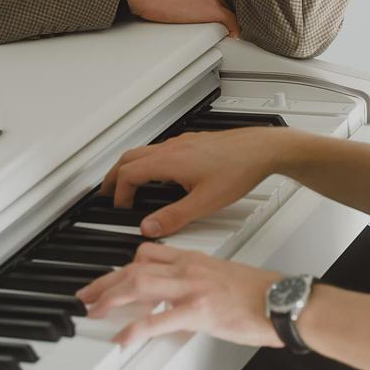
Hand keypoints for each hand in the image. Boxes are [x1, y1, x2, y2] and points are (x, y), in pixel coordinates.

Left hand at [77, 242, 283, 347]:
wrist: (283, 302)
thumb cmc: (260, 294)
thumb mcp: (223, 276)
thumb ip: (198, 281)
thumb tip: (179, 297)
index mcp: (195, 259)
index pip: (148, 253)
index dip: (122, 265)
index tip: (108, 278)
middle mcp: (189, 268)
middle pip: (135, 267)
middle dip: (105, 281)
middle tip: (87, 295)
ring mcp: (193, 288)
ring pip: (140, 284)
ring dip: (111, 297)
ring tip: (94, 310)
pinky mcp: (199, 311)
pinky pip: (158, 319)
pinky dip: (135, 328)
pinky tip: (122, 338)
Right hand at [98, 126, 286, 235]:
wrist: (262, 150)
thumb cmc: (239, 170)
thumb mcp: (205, 203)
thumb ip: (174, 217)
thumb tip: (149, 227)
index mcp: (169, 161)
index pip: (128, 174)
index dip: (118, 193)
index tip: (119, 209)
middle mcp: (172, 148)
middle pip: (128, 158)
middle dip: (114, 177)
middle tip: (107, 194)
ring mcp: (181, 143)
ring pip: (143, 152)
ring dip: (130, 169)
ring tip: (128, 186)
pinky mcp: (192, 143)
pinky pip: (159, 151)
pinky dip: (147, 164)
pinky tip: (159, 177)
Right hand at [120, 0, 238, 37]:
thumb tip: (189, 5)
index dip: (214, 7)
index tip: (211, 16)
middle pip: (224, 3)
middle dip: (218, 15)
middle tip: (208, 25)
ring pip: (227, 14)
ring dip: (221, 23)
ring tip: (210, 31)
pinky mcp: (213, 10)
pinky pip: (231, 23)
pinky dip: (232, 30)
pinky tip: (230, 36)